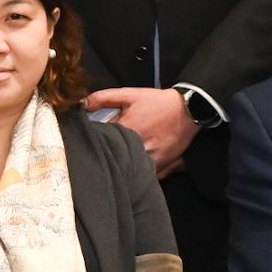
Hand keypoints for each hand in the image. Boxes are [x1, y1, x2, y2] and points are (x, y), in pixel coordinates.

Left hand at [82, 86, 198, 176]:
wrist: (190, 109)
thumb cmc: (160, 102)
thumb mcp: (129, 94)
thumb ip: (103, 98)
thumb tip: (81, 104)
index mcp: (127, 131)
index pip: (102, 141)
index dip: (96, 140)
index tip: (93, 139)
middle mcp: (139, 148)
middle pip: (115, 159)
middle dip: (109, 155)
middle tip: (107, 151)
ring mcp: (152, 160)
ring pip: (131, 170)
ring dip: (124, 166)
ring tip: (121, 159)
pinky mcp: (163, 166)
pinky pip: (147, 176)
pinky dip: (140, 172)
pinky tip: (136, 166)